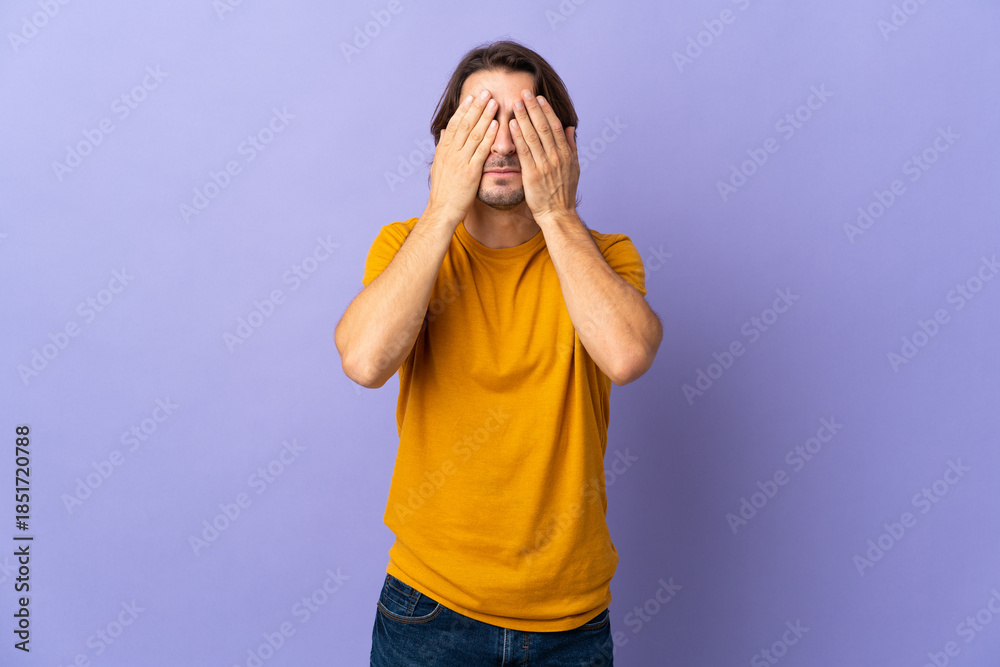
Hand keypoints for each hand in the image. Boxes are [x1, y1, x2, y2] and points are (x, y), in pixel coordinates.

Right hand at [426, 89, 498, 226]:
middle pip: (464, 124)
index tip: (472, 96)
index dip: (464, 109)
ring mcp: (460, 161)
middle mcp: (451, 152)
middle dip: (476, 106)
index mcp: (444, 150)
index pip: (454, 124)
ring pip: (473, 133)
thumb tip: (444, 133)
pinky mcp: (470, 172)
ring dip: (484, 116)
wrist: (442, 211)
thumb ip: (443, 148)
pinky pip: (480, 150)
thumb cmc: (443, 192)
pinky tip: (495, 125)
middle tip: (486, 91)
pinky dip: (488, 136)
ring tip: (493, 102)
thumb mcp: (438, 166)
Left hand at [508, 89, 578, 222]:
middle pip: (544, 127)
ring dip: (524, 117)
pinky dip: (518, 136)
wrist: (557, 214)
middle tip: (524, 92)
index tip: (538, 98)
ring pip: (533, 136)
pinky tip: (512, 124)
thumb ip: (571, 146)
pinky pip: (524, 151)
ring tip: (516, 102)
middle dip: (534, 108)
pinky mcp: (533, 174)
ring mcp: (545, 165)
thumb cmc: (563, 193)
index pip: (556, 126)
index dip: (546, 111)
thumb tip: (570, 128)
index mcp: (566, 154)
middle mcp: (556, 157)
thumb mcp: (574, 168)